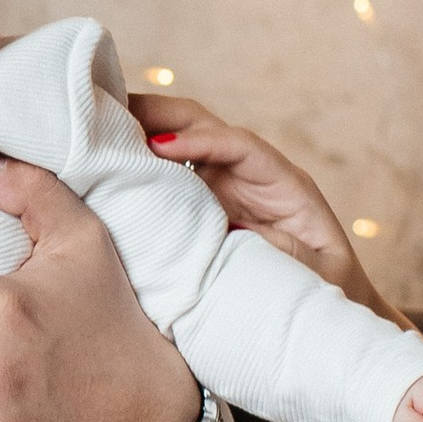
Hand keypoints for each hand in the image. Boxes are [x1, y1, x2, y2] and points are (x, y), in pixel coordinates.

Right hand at [132, 94, 390, 318]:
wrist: (324, 311)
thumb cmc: (326, 292)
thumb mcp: (315, 275)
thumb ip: (281, 251)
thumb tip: (231, 232)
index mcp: (284, 182)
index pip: (237, 145)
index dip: (198, 140)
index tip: (160, 147)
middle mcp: (249, 173)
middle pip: (201, 125)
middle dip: (158, 113)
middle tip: (109, 110)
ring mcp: (224, 185)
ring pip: (179, 141)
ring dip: (140, 130)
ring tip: (96, 126)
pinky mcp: (204, 204)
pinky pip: (170, 175)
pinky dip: (140, 164)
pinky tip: (108, 162)